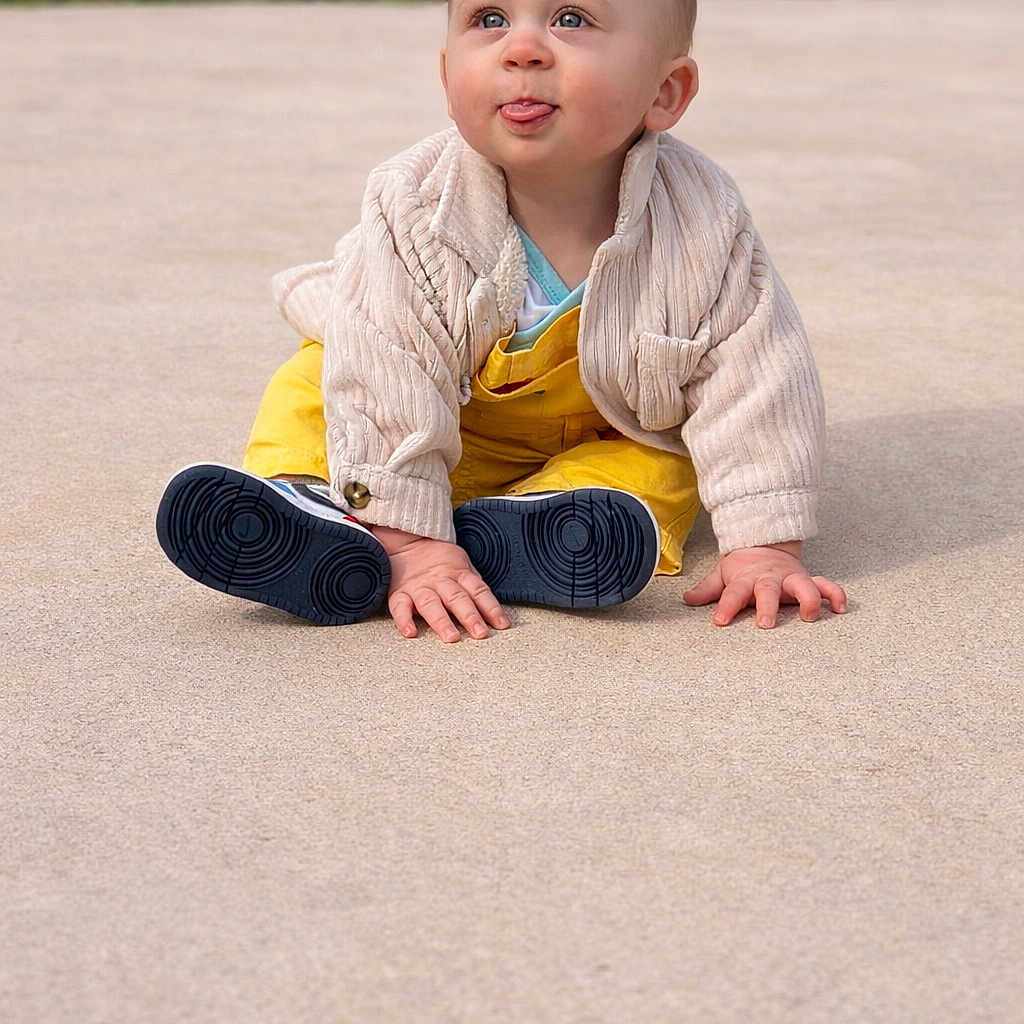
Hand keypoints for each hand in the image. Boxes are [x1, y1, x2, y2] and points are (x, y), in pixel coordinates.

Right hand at [372, 525, 509, 642]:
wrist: (408, 541)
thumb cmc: (440, 560)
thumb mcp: (461, 565)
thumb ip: (473, 586)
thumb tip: (492, 611)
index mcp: (459, 573)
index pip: (479, 591)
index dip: (491, 608)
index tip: (502, 625)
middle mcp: (440, 581)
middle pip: (457, 598)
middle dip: (470, 616)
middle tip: (480, 633)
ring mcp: (419, 587)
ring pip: (431, 604)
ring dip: (442, 621)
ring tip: (451, 637)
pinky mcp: (399, 593)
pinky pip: (399, 606)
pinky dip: (404, 620)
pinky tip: (410, 632)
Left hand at [683, 541, 846, 628]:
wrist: (765, 544)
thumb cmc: (743, 568)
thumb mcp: (722, 575)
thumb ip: (707, 590)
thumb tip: (687, 599)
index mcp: (746, 580)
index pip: (732, 594)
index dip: (726, 607)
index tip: (720, 621)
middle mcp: (769, 579)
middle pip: (768, 591)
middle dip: (767, 606)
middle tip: (765, 624)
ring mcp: (790, 578)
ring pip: (803, 586)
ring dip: (808, 599)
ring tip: (810, 616)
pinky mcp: (808, 579)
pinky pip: (827, 585)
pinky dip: (836, 595)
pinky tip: (841, 609)